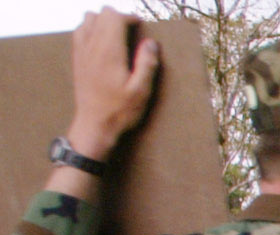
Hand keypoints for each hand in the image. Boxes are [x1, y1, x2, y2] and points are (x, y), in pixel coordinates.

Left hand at [67, 9, 159, 158]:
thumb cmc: (120, 110)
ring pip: (88, 18)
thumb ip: (147, 64)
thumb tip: (151, 42)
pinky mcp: (77, 58)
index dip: (129, 17)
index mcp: (109, 52)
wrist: (94, 124)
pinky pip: (79, 30)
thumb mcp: (141, 91)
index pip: (114, 17)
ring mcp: (81, 51)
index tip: (140, 26)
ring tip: (116, 34)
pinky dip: (91, 28)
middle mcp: (92, 47)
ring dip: (103, 21)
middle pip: (101, 14)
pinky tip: (101, 42)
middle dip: (117, 17)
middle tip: (130, 30)